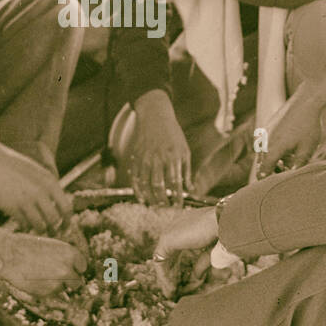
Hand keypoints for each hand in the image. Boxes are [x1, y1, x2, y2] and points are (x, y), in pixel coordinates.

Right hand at [0, 136, 72, 231]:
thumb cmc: (16, 167)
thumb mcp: (38, 173)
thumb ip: (49, 188)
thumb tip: (58, 207)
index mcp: (50, 182)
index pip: (66, 207)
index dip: (67, 221)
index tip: (65, 228)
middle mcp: (40, 192)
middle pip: (54, 220)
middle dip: (54, 229)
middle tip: (52, 233)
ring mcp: (26, 200)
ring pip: (40, 225)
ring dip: (40, 231)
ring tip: (39, 231)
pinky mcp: (13, 208)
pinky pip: (25, 224)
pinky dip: (26, 228)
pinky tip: (25, 226)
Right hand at [0, 226, 85, 297]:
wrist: (9, 254)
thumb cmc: (27, 247)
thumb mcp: (51, 246)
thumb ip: (64, 257)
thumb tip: (73, 269)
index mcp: (71, 253)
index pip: (83, 267)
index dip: (75, 269)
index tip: (69, 270)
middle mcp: (68, 268)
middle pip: (77, 282)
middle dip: (69, 282)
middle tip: (56, 277)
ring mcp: (58, 282)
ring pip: (63, 289)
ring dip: (55, 286)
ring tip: (38, 274)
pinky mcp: (47, 293)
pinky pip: (50, 294)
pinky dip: (44, 290)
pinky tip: (33, 280)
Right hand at [126, 91, 191, 205]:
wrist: (155, 116)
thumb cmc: (173, 134)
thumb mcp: (184, 150)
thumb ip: (187, 170)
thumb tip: (191, 189)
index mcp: (173, 156)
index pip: (175, 182)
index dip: (177, 197)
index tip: (178, 206)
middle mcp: (158, 158)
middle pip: (159, 186)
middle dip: (162, 201)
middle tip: (165, 209)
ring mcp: (145, 158)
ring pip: (145, 183)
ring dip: (150, 197)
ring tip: (155, 205)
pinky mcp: (136, 157)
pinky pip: (134, 177)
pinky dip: (137, 189)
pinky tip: (141, 197)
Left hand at [150, 206, 218, 293]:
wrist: (223, 221)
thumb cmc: (223, 232)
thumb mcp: (211, 252)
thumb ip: (201, 263)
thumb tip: (196, 277)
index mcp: (188, 227)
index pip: (179, 249)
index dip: (181, 267)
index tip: (187, 282)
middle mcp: (177, 227)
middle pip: (170, 256)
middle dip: (173, 274)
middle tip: (175, 291)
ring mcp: (170, 232)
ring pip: (164, 260)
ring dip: (168, 278)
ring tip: (171, 294)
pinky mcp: (166, 239)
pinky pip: (161, 261)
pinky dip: (164, 276)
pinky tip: (170, 289)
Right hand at [252, 75, 325, 180]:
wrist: (306, 102)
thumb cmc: (309, 128)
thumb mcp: (307, 151)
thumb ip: (297, 167)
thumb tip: (290, 178)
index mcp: (273, 150)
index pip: (263, 171)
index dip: (265, 181)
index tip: (268, 188)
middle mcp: (265, 141)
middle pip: (261, 163)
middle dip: (270, 170)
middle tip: (283, 174)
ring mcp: (265, 132)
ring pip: (263, 152)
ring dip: (271, 159)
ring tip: (286, 161)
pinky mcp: (268, 125)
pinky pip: (265, 141)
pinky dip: (272, 148)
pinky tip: (286, 146)